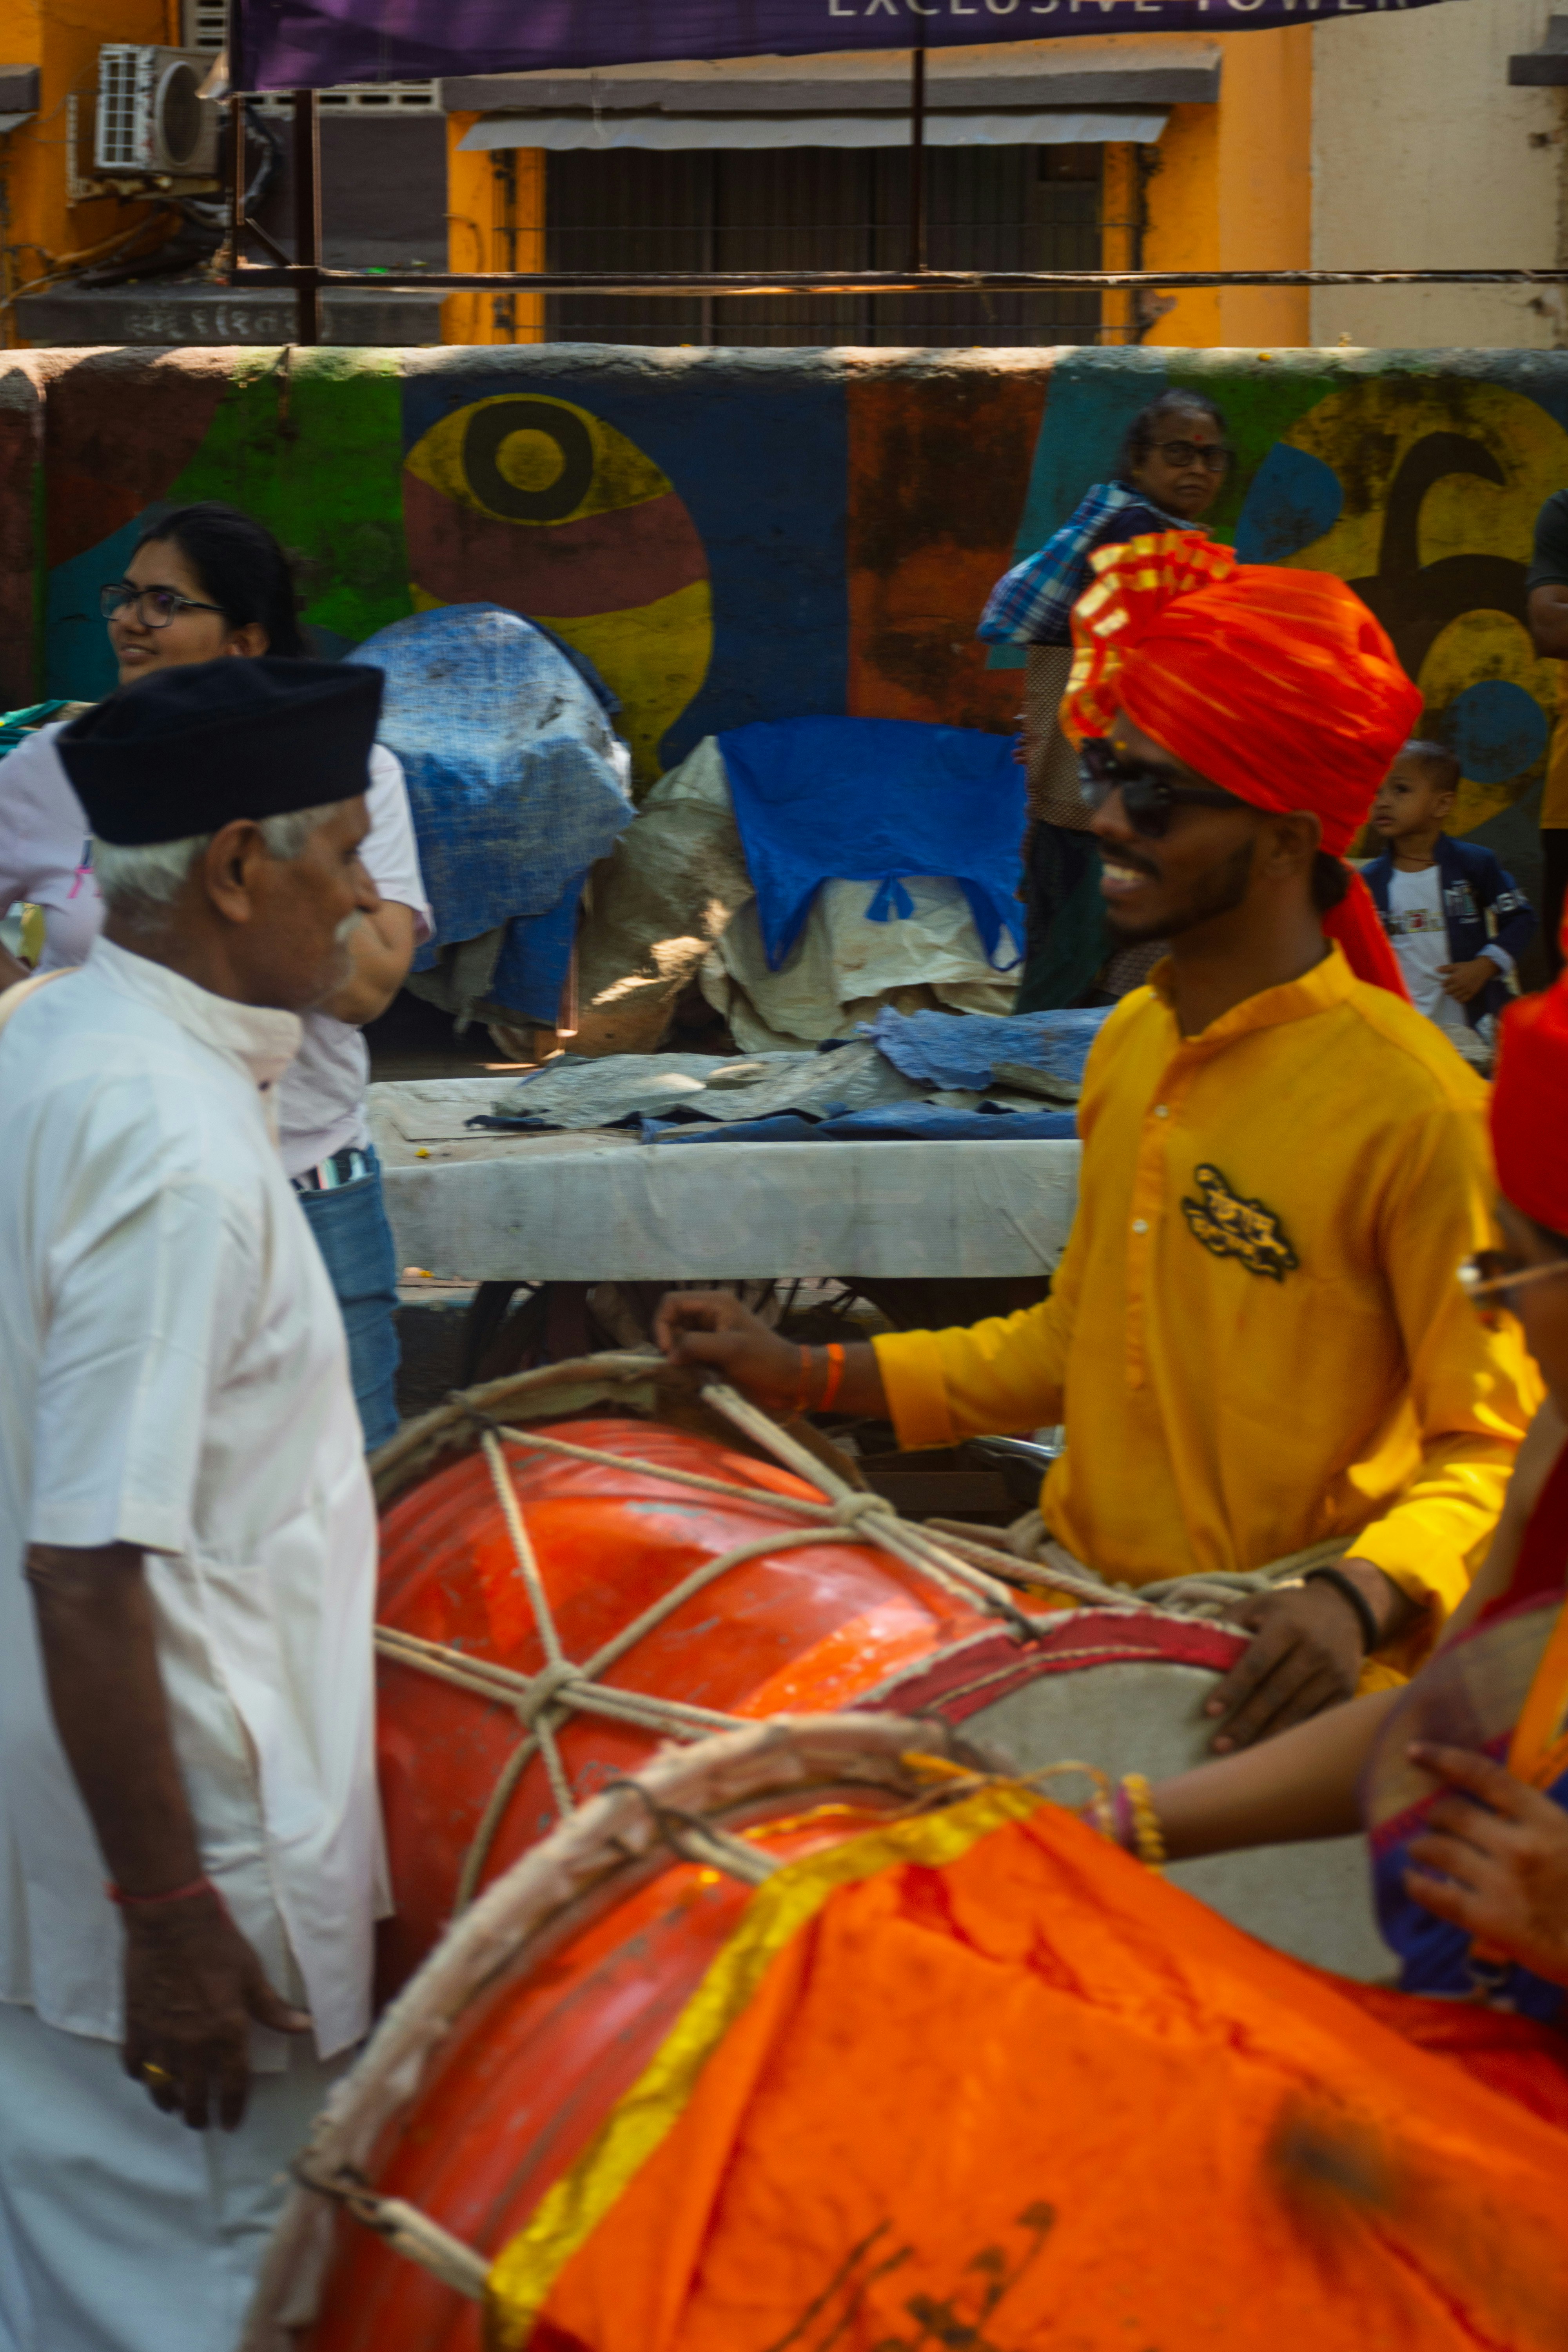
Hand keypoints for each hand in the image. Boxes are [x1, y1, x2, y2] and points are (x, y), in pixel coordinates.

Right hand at [121, 1889, 310, 2131]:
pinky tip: (146, 2077)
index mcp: (226, 2033)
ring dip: (169, 2102)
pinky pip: (134, 2064)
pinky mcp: (136, 2026)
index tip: (229, 2124)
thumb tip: (305, 2026)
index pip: (231, 2085)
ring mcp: (160, 2037)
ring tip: (175, 2106)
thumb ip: (274, 2009)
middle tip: (201, 2121)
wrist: (172, 1923)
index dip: (231, 2109)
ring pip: (161, 2086)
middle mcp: (192, 2044)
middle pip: (193, 2095)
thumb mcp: (252, 1976)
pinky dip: (140, 2076)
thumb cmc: (218, 1946)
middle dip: (198, 2114)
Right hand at [654, 1290, 806, 1409]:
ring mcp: (712, 1334)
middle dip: (670, 1343)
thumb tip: (668, 1355)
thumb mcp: (730, 1350)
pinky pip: (690, 1355)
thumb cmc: (764, 1360)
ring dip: (680, 1358)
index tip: (666, 1350)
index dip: (662, 1324)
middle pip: (673, 1321)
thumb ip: (695, 1346)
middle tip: (678, 1366)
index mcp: (715, 1303)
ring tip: (693, 1374)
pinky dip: (689, 1367)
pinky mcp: (714, 1352)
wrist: (789, 1380)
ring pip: (679, 1340)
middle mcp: (710, 1314)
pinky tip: (701, 1379)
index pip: (672, 1302)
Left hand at [1204, 1570, 1393, 1751]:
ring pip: (1296, 1711)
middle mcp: (1314, 1649)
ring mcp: (1334, 1672)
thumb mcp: (1260, 1603)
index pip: (1256, 1663)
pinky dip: (1294, 1735)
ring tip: (1238, 1754)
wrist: (1345, 1609)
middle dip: (1245, 1722)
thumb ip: (1231, 1621)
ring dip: (1266, 1736)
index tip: (1210, 1711)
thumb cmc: (1290, 1609)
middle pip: (1275, 1693)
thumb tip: (1196, 1645)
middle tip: (1218, 1745)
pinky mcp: (1346, 1690)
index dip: (1233, 1688)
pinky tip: (1273, 1750)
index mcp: (1288, 1625)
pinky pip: (1317, 1719)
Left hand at [1404, 1742, 1567, 1988]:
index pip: (1484, 1775)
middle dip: (1436, 1815)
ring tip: (1420, 1850)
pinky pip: (1437, 1894)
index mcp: (1547, 1821)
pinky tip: (1412, 1881)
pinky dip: (1418, 1884)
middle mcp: (1519, 1846)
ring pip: (1437, 1850)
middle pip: (1453, 1813)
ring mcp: (1502, 1883)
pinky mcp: (1491, 1920)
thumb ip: (1543, 1822)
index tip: (1414, 1752)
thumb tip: (1505, 1809)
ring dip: (1422, 1846)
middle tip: (1435, 1822)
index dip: (1444, 1758)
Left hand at [1438, 957, 1495, 1004]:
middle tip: (1449, 989)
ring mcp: (1466, 989)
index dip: (1444, 984)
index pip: (1444, 984)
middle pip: (1448, 992)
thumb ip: (1446, 968)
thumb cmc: (1468, 966)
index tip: (1445, 984)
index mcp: (1455, 977)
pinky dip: (1460, 1000)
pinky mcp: (1472, 993)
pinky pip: (1464, 1000)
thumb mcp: (1457, 965)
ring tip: (1454, 993)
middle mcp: (1459, 984)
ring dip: (1453, 995)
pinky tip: (1459, 998)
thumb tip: (1435, 969)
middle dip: (1447, 990)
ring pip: (1455, 996)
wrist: (1482, 968)